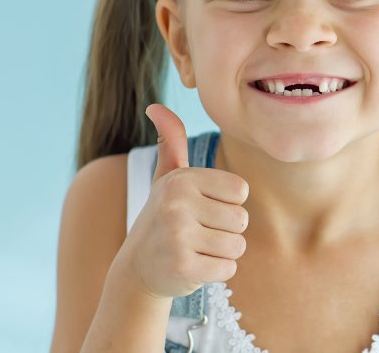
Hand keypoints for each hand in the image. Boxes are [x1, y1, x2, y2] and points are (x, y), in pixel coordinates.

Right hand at [113, 103, 248, 298]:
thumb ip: (171, 142)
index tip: (201, 209)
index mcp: (182, 180)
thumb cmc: (163, 217)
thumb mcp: (167, 178)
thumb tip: (155, 107)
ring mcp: (178, 237)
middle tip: (197, 233)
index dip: (227, 204)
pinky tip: (193, 267)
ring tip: (196, 249)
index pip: (241, 191)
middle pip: (241, 220)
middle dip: (226, 231)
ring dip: (222, 252)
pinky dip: (217, 272)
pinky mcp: (183, 267)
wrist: (137, 269)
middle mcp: (177, 204)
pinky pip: (228, 268)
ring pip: (237, 246)